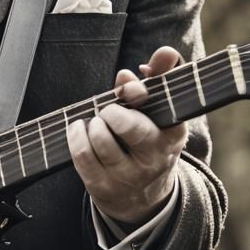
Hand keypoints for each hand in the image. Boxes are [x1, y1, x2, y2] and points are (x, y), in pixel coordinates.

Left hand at [66, 46, 187, 226]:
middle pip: (131, 128)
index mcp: (173, 134)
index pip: (161, 109)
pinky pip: (83, 156)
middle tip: (109, 110)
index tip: (127, 87)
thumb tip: (166, 52)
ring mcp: (129, 176)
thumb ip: (162, 77)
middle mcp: (155, 158)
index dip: (138, 92)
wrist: (143, 196)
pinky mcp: (105, 187)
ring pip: (101, 140)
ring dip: (92, 124)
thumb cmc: (148, 137)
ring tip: (96, 122)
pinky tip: (79, 129)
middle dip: (113, 111)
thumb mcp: (160, 110)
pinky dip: (76, 136)